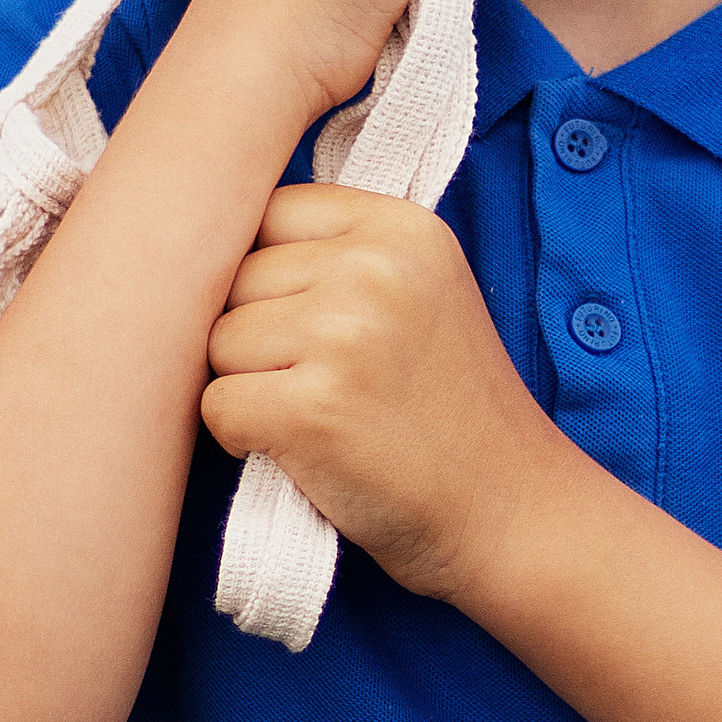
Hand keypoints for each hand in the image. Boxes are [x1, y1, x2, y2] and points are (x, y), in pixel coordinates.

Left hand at [200, 181, 561, 597]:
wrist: (509, 509)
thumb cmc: (449, 409)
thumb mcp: (421, 293)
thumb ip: (340, 254)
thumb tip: (212, 240)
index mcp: (402, 228)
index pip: (269, 213)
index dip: (269, 276)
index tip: (312, 324)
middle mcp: (374, 267)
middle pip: (235, 279)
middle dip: (257, 337)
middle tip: (325, 383)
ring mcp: (344, 335)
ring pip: (217, 342)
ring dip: (248, 387)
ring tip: (320, 416)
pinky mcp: (313, 408)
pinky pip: (216, 405)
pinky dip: (241, 438)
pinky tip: (303, 450)